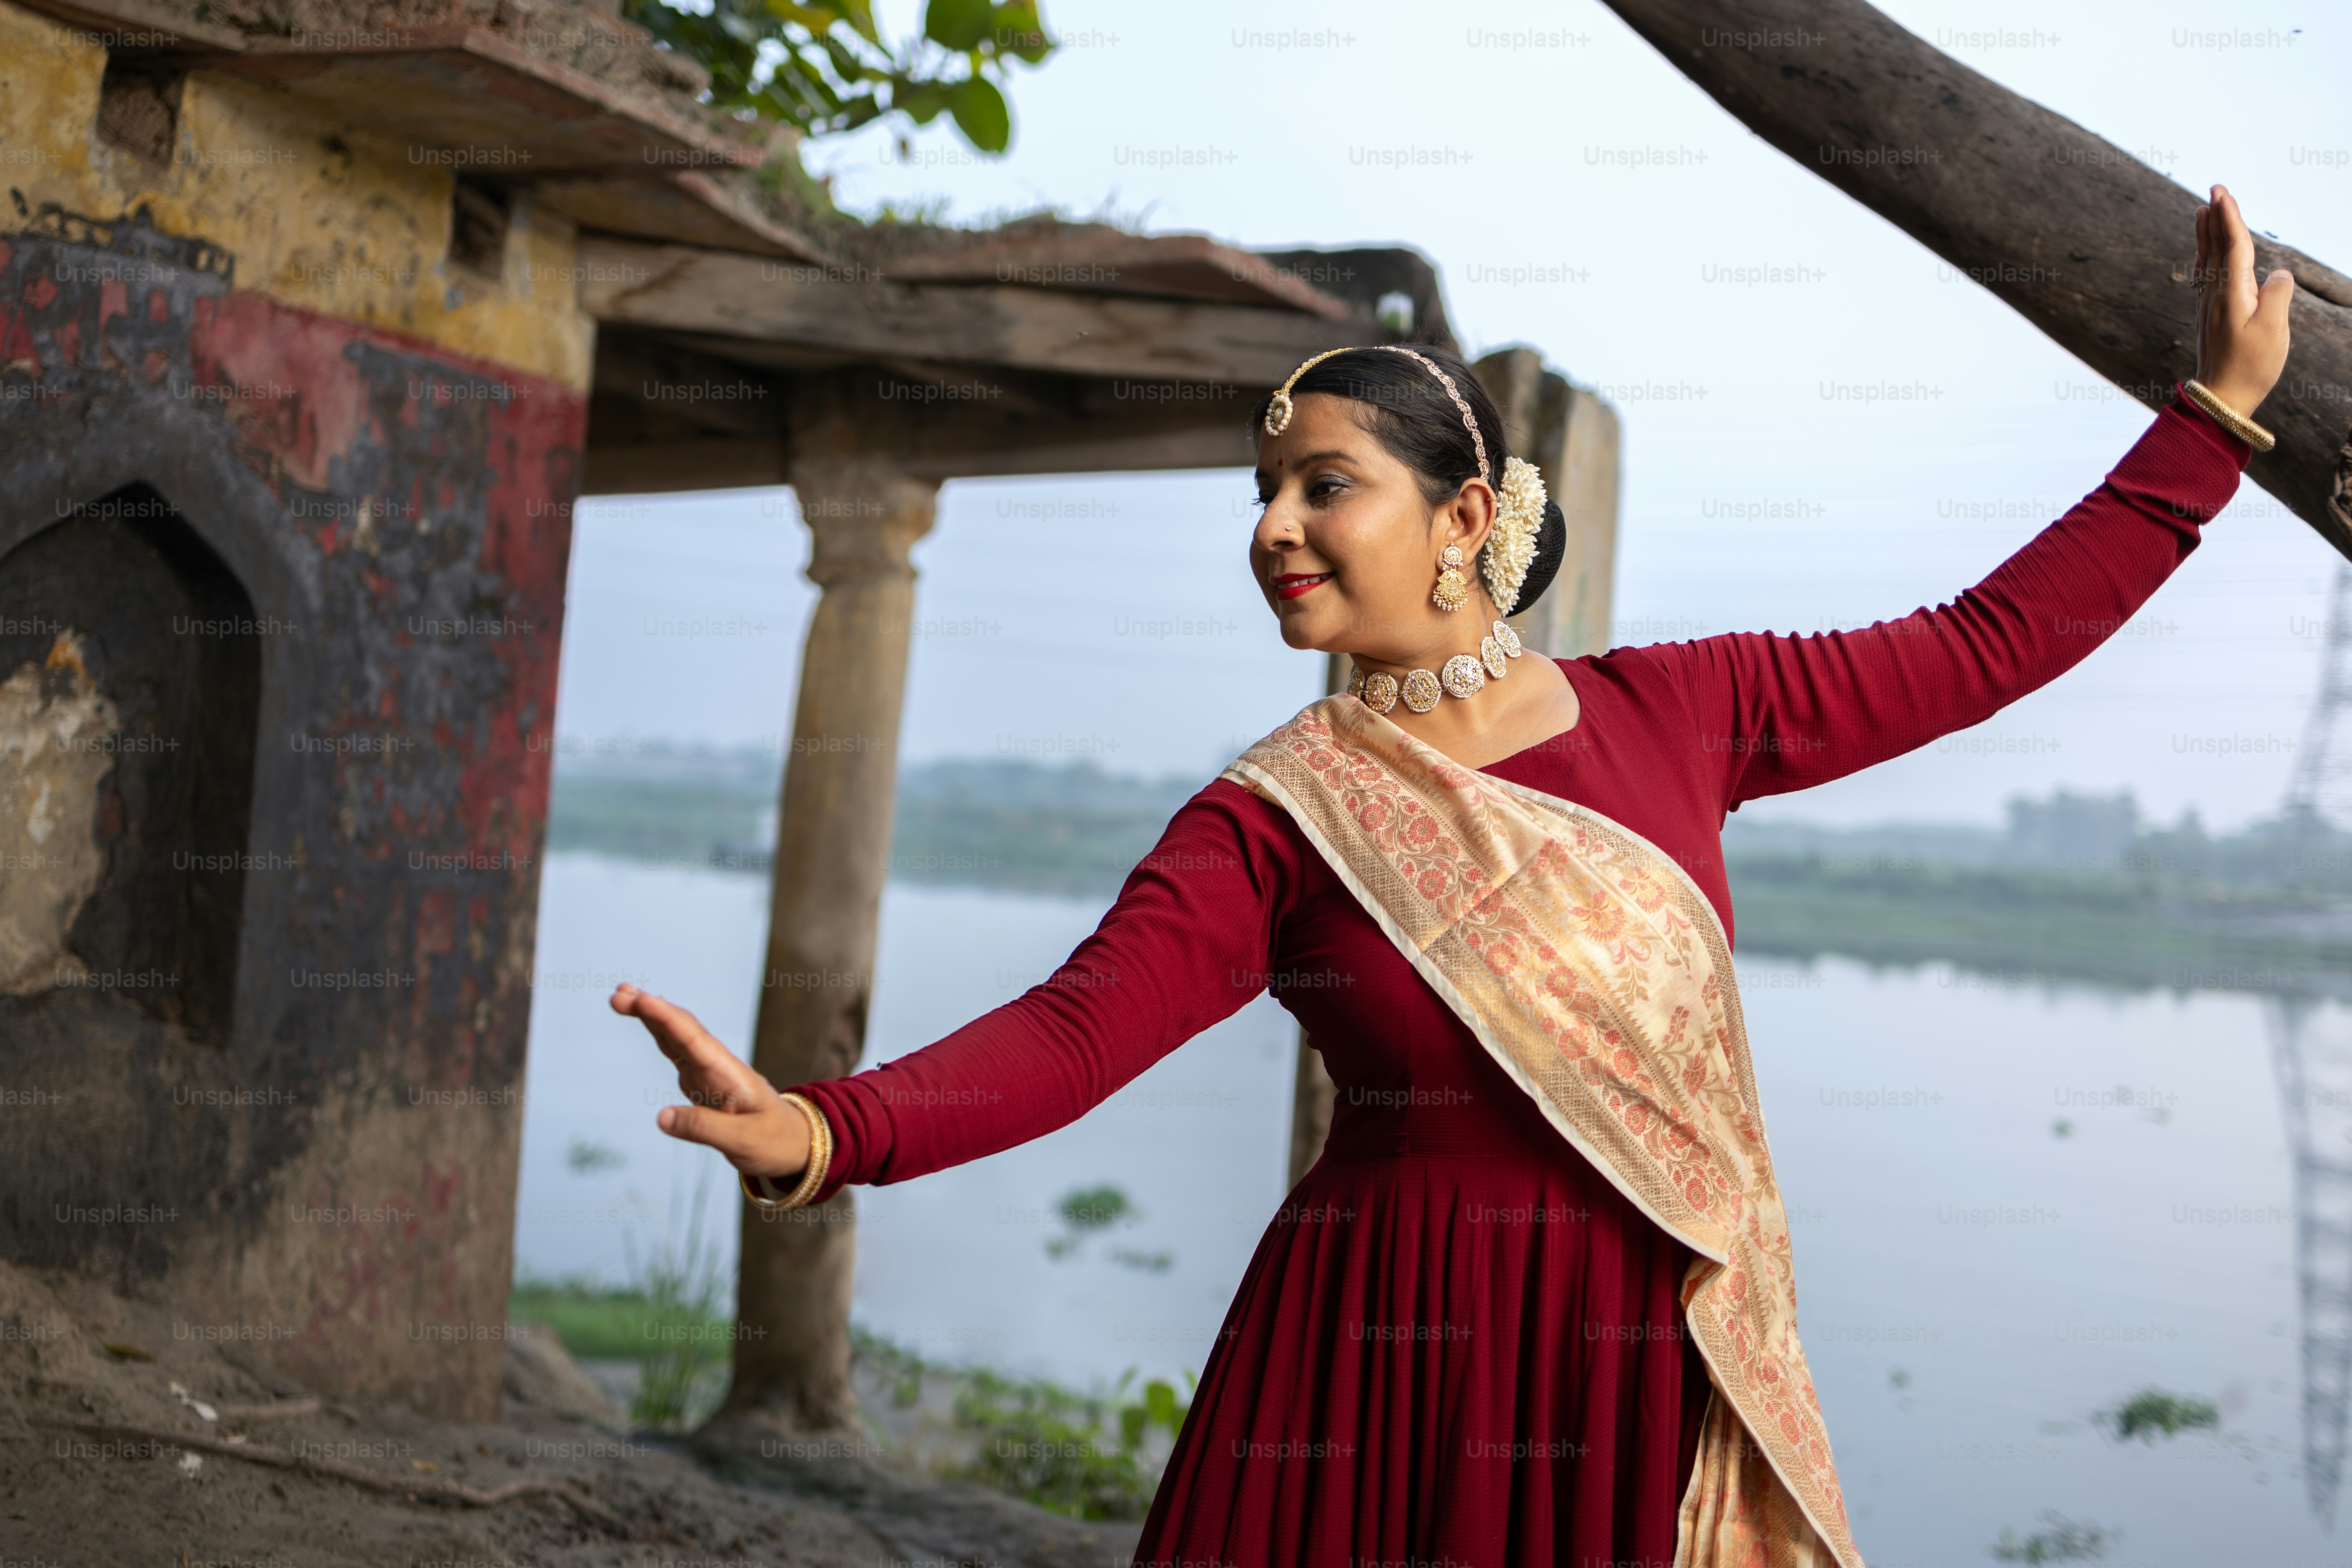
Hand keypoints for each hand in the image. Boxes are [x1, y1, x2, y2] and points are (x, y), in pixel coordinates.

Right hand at [610, 983, 811, 1179]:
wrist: (795, 1143)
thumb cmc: (774, 1141)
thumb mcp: (743, 1141)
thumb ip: (703, 1129)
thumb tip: (661, 1117)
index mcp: (728, 1074)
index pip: (692, 1040)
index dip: (666, 1018)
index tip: (641, 999)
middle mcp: (716, 1066)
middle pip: (680, 1031)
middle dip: (651, 1010)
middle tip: (618, 993)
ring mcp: (708, 1072)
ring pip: (676, 1037)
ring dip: (651, 1017)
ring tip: (622, 997)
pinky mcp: (702, 1082)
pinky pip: (677, 1053)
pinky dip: (660, 1034)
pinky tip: (648, 1021)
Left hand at [2192, 184, 2293, 418]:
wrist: (2223, 399)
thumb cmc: (2251, 366)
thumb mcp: (2273, 330)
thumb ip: (2277, 295)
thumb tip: (2277, 273)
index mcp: (2233, 293)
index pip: (2233, 246)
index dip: (2229, 218)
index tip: (2221, 193)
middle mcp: (2216, 296)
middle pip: (2216, 248)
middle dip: (2215, 218)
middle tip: (2213, 191)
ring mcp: (2211, 306)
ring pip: (2208, 262)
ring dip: (2207, 235)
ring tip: (2202, 212)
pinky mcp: (2211, 318)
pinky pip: (2207, 278)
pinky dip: (2207, 259)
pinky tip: (2205, 256)